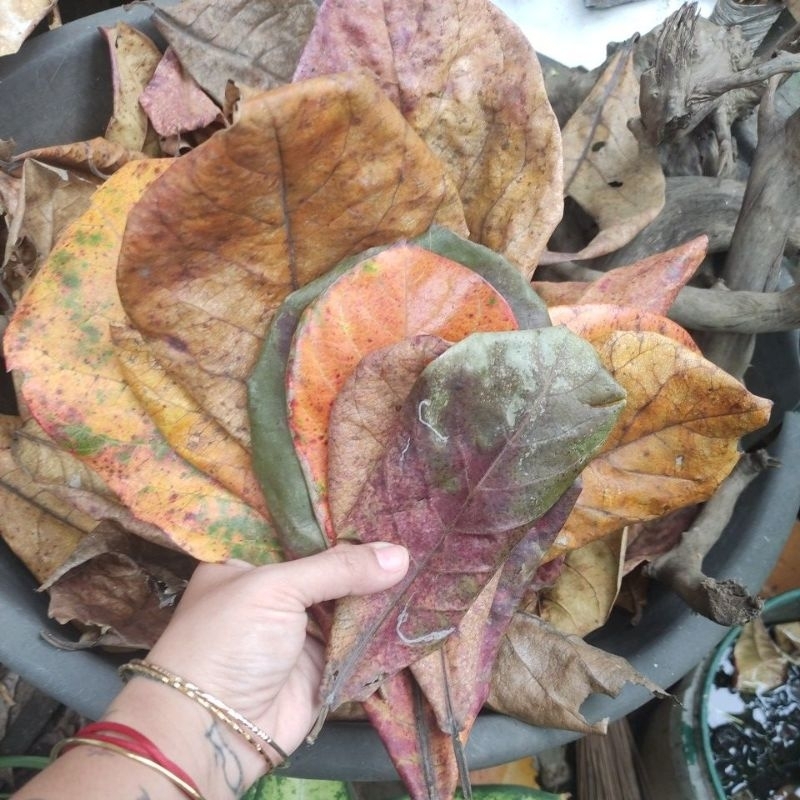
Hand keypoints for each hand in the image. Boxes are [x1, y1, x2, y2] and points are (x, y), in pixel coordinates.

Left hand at [146, 542, 408, 762]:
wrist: (216, 730)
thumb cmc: (230, 640)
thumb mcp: (277, 588)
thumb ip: (338, 568)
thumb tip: (400, 553)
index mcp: (247, 565)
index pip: (298, 534)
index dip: (336, 523)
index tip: (380, 507)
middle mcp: (273, 596)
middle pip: (328, 570)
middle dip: (364, 559)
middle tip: (411, 534)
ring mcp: (298, 633)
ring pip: (347, 605)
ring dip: (379, 593)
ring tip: (422, 564)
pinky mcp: (321, 668)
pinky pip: (359, 642)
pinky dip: (383, 630)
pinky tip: (416, 604)